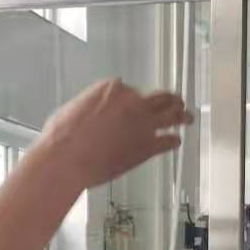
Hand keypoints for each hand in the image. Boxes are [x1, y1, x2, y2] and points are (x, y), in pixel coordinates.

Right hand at [37, 80, 192, 188]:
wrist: (66, 160)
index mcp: (112, 89)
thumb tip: (91, 116)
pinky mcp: (147, 146)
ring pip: (171, 114)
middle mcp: (132, 101)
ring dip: (181, 115)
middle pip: (159, 96)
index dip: (132, 99)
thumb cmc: (61, 137)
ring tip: (187, 116)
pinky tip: (175, 142)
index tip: (133, 104)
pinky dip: (173, 141)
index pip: (129, 89)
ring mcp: (143, 123)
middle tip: (175, 101)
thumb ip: (91, 108)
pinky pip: (168, 141)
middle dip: (169, 99)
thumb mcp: (73, 110)